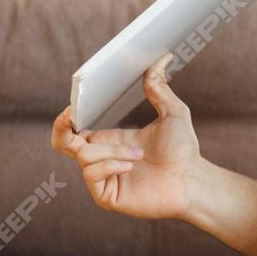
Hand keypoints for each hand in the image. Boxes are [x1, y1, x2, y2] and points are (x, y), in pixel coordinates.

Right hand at [51, 54, 201, 219]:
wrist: (195, 181)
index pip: (74, 129)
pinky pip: (91, 174)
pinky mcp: (106, 196)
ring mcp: (103, 178)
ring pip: (84, 155)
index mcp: (110, 140)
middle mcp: (102, 158)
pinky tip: (130, 166)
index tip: (72, 105)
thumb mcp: (173, 113)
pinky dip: (110, 165)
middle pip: (62, 142)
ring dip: (111, 150)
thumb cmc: (185, 152)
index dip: (66, 118)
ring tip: (139, 154)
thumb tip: (162, 59)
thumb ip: (161, 87)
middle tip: (72, 114)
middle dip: (61, 127)